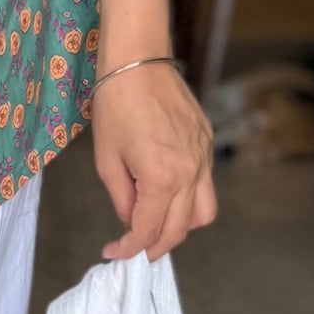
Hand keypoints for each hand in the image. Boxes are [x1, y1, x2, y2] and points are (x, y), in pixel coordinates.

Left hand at [92, 58, 216, 260]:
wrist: (137, 61)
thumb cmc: (115, 104)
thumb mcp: (107, 159)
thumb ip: (122, 198)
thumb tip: (132, 220)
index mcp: (161, 178)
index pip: (148, 230)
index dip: (129, 248)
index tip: (114, 252)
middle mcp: (189, 172)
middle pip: (179, 229)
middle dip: (155, 246)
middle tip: (135, 248)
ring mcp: (203, 157)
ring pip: (203, 212)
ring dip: (181, 226)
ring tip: (156, 223)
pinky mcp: (206, 143)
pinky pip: (205, 184)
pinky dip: (189, 198)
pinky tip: (166, 193)